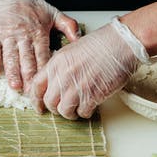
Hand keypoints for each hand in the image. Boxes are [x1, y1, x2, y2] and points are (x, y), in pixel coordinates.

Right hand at [0, 0, 79, 90]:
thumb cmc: (32, 6)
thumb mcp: (53, 13)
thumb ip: (69, 26)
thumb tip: (81, 40)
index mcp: (39, 32)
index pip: (43, 54)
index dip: (45, 70)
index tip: (48, 85)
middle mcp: (23, 34)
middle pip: (27, 58)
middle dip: (29, 75)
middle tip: (32, 92)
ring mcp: (7, 34)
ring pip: (10, 56)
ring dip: (12, 71)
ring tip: (15, 85)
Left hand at [29, 17, 149, 119]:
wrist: (120, 44)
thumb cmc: (101, 44)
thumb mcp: (72, 50)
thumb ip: (60, 66)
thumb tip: (56, 81)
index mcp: (56, 62)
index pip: (36, 86)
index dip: (36, 99)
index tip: (39, 106)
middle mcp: (63, 75)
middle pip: (49, 102)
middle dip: (55, 108)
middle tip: (63, 107)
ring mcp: (77, 87)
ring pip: (64, 111)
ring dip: (70, 113)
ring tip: (77, 108)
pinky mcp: (92, 96)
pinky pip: (82, 113)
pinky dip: (86, 112)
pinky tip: (90, 105)